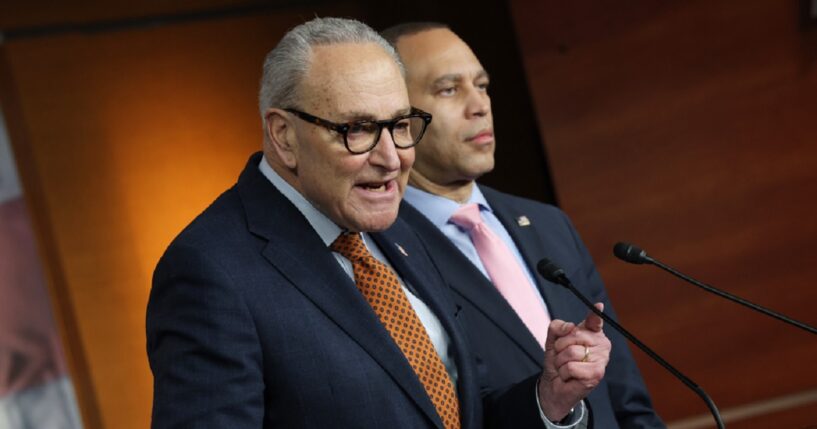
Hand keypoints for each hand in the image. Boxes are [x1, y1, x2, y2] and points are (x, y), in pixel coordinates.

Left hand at [537, 303, 611, 420]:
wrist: (554, 384)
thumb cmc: (558, 361)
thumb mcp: (553, 340)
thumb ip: (558, 327)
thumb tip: (570, 327)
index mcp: (593, 333)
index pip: (595, 320)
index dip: (595, 313)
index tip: (598, 306)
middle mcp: (601, 344)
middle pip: (574, 335)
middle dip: (560, 347)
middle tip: (563, 356)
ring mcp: (601, 359)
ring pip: (572, 352)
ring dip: (561, 361)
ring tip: (565, 367)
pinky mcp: (597, 374)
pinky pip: (572, 367)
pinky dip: (564, 373)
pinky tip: (569, 376)